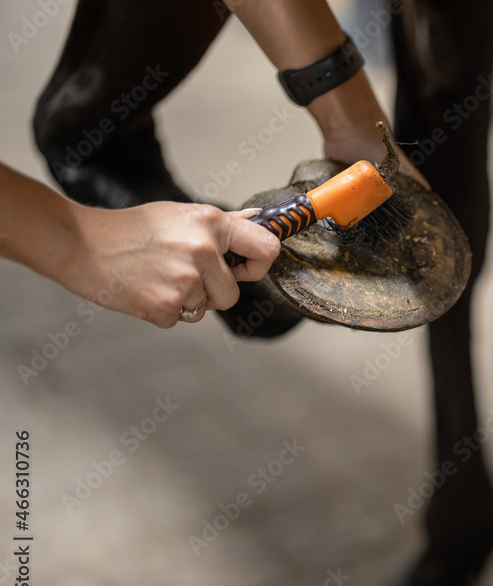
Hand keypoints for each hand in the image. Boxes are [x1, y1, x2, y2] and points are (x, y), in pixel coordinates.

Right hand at [61, 203, 280, 327]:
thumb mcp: (179, 215)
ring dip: (186, 300)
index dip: (258, 265)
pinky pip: (181, 319)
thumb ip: (221, 226)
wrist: (81, 244)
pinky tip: (146, 288)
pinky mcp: (166, 305)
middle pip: (232, 293)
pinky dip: (165, 311)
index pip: (266, 249)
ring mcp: (185, 280)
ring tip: (158, 277)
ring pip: (205, 308)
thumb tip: (258, 222)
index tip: (245, 269)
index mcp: (211, 223)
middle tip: (181, 273)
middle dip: (212, 291)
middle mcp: (202, 250)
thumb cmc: (131, 230)